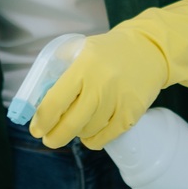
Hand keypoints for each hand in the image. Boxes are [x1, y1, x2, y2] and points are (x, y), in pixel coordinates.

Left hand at [31, 0, 187, 150]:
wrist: (150, 49)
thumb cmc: (109, 51)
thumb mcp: (81, 49)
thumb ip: (59, 70)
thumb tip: (38, 101)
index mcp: (83, 65)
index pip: (55, 102)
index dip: (42, 121)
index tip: (37, 129)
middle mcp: (101, 84)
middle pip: (70, 124)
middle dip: (55, 137)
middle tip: (49, 140)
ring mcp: (118, 100)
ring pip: (88, 131)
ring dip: (77, 134)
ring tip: (75, 126)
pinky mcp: (132, 112)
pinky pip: (106, 136)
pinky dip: (94, 140)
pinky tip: (89, 134)